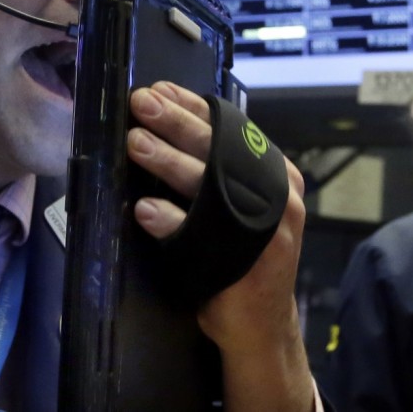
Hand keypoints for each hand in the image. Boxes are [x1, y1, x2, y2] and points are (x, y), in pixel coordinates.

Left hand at [128, 81, 311, 410]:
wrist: (261, 323)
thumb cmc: (239, 252)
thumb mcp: (233, 200)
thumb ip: (211, 164)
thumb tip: (162, 111)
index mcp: (273, 172)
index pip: (230, 127)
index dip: (190, 106)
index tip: (156, 90)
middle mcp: (276, 195)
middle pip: (219, 149)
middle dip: (175, 122)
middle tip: (140, 105)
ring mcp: (265, 229)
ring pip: (209, 185)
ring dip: (168, 162)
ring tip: (136, 145)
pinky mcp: (246, 263)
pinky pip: (201, 236)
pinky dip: (171, 221)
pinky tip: (146, 211)